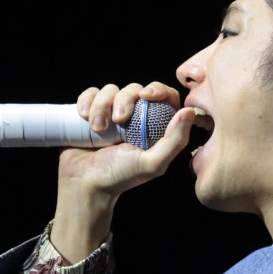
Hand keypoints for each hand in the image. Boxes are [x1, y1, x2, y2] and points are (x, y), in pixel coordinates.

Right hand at [51, 83, 193, 263]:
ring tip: (96, 129)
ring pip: (111, 90)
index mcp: (154, 128)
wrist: (84, 184)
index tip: (146, 95)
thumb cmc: (119, 177)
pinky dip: (87, 100)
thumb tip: (189, 111)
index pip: (165, 97)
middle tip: (117, 120)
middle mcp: (134, 118)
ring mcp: (111, 114)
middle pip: (135, 89)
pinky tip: (83, 116)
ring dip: (102, 105)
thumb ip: (174, 141)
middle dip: (125, 99)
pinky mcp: (91, 112)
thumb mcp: (152, 163)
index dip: (158, 89)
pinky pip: (91, 94)